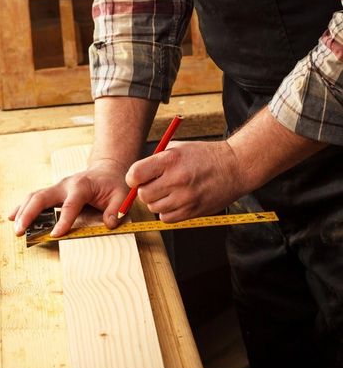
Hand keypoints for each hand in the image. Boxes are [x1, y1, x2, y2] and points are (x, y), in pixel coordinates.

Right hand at [9, 159, 129, 236]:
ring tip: (15, 228)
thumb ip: (116, 210)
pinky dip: (22, 207)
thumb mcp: (121, 195)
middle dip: (29, 214)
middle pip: (41, 197)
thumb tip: (109, 223)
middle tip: (20, 231)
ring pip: (34, 197)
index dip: (62, 221)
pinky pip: (34, 198)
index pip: (69, 205)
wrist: (106, 170)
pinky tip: (12, 217)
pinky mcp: (52, 192)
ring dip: (22, 212)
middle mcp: (64, 185)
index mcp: (81, 186)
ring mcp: (56, 187)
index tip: (55, 235)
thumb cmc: (113, 184)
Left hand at [126, 140, 243, 221]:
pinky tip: (176, 201)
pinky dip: (167, 212)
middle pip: (142, 194)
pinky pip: (166, 218)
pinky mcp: (192, 211)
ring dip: (156, 201)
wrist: (235, 167)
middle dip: (144, 190)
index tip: (136, 178)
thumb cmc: (205, 156)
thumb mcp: (178, 148)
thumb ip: (155, 161)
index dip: (132, 178)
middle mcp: (176, 180)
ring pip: (153, 208)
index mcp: (170, 160)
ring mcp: (185, 198)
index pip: (135, 175)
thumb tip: (135, 176)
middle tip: (154, 185)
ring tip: (168, 191)